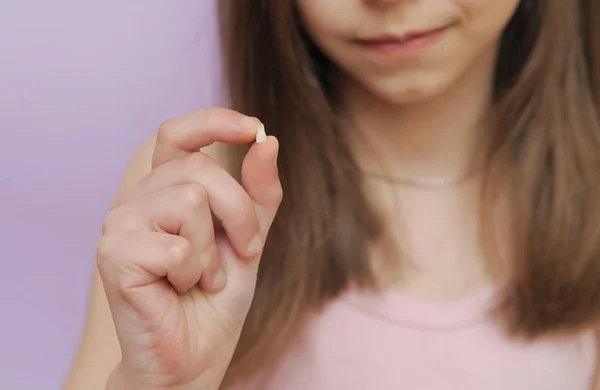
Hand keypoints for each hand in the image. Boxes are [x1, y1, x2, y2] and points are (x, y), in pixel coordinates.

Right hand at [97, 108, 281, 389]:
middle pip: (200, 169)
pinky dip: (192, 274)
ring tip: (202, 277)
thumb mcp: (248, 238)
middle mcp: (138, 199)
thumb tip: (267, 140)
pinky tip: (179, 291)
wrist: (194, 356)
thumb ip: (258, 195)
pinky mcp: (114, 254)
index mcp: (165, 190)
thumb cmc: (216, 298)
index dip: (213, 121)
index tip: (252, 128)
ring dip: (211, 250)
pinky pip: (176, 246)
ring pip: (189, 200)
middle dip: (240, 213)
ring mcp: (120, 224)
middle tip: (242, 253)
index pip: (178, 134)